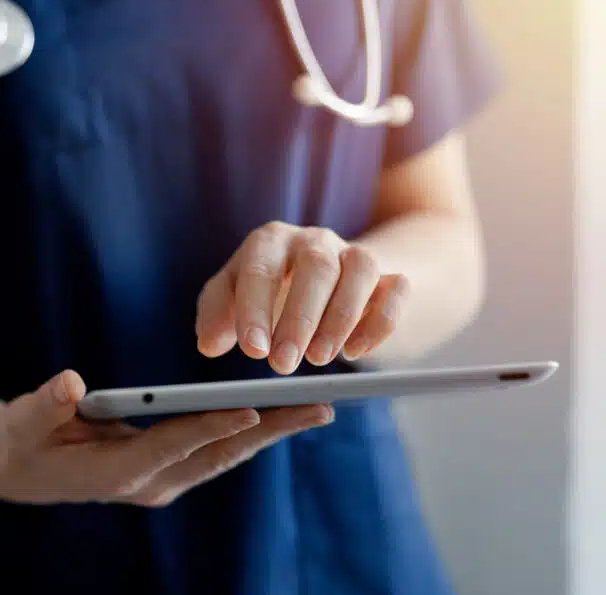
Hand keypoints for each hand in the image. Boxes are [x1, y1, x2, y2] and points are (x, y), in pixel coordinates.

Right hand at [0, 371, 332, 507]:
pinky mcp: (169, 474)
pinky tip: (281, 416)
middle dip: (268, 432)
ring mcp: (162, 482)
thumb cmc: (26, 438)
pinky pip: (218, 454)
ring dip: (271, 434)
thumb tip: (68, 385)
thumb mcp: (27, 419)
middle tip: (318, 408)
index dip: (210, 427)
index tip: (252, 409)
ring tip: (316, 410)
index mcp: (114, 471)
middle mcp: (148, 484)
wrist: (25, 470)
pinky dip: (251, 434)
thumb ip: (47, 405)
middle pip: (216, 456)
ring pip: (225, 457)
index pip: (172, 446)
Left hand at [196, 221, 409, 372]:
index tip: (252, 351)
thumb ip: (215, 316)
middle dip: (300, 318)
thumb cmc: (265, 290)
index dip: (256, 310)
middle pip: (316, 267)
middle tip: (283, 365)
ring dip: (341, 317)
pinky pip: (396, 289)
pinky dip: (381, 321)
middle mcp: (315, 240)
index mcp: (270, 241)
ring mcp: (354, 254)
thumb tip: (209, 344)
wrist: (320, 279)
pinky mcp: (387, 277)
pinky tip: (356, 352)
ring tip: (318, 359)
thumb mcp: (231, 297)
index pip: (261, 269)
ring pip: (361, 270)